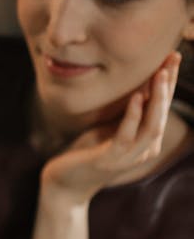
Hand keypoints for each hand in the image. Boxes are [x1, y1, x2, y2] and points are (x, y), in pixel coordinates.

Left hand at [41, 52, 179, 201]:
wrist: (66, 182)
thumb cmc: (87, 152)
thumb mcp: (111, 126)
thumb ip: (128, 112)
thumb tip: (139, 85)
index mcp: (146, 140)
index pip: (162, 107)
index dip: (170, 82)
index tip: (173, 56)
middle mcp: (144, 149)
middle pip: (163, 113)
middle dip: (168, 85)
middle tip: (173, 58)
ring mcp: (129, 157)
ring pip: (152, 126)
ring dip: (157, 99)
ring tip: (160, 75)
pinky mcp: (110, 160)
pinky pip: (126, 135)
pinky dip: (132, 115)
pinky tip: (136, 97)